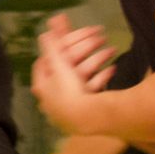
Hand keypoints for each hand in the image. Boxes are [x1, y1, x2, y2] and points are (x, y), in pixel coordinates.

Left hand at [31, 13, 114, 131]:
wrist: (87, 120)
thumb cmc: (69, 91)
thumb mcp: (59, 64)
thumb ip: (52, 47)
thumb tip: (44, 33)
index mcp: (42, 85)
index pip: (43, 63)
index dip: (53, 49)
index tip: (64, 39)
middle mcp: (51, 98)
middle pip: (65, 70)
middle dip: (82, 52)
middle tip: (97, 40)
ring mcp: (67, 107)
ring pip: (81, 79)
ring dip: (96, 62)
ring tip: (110, 51)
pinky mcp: (84, 112)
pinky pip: (92, 91)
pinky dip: (101, 78)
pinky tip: (112, 69)